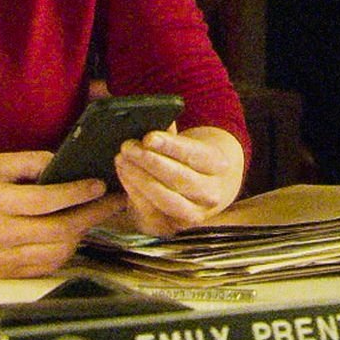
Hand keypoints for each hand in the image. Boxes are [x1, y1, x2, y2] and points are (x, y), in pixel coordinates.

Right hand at [0, 152, 124, 278]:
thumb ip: (28, 164)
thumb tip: (63, 164)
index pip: (47, 200)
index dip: (78, 193)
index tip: (99, 184)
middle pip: (59, 230)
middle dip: (92, 215)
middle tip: (113, 202)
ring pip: (56, 252)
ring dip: (81, 235)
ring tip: (93, 217)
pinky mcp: (0, 274)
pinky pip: (44, 267)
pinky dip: (63, 252)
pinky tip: (70, 237)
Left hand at [113, 126, 244, 236]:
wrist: (201, 190)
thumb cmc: (184, 158)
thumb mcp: (183, 141)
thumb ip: (166, 129)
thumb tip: (136, 110)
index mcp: (218, 164)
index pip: (196, 154)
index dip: (171, 146)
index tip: (148, 137)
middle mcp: (211, 193)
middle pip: (181, 179)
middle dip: (151, 162)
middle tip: (127, 147)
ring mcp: (193, 215)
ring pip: (167, 199)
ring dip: (141, 179)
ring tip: (121, 160)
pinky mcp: (172, 229)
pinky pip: (152, 214)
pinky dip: (135, 194)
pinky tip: (124, 176)